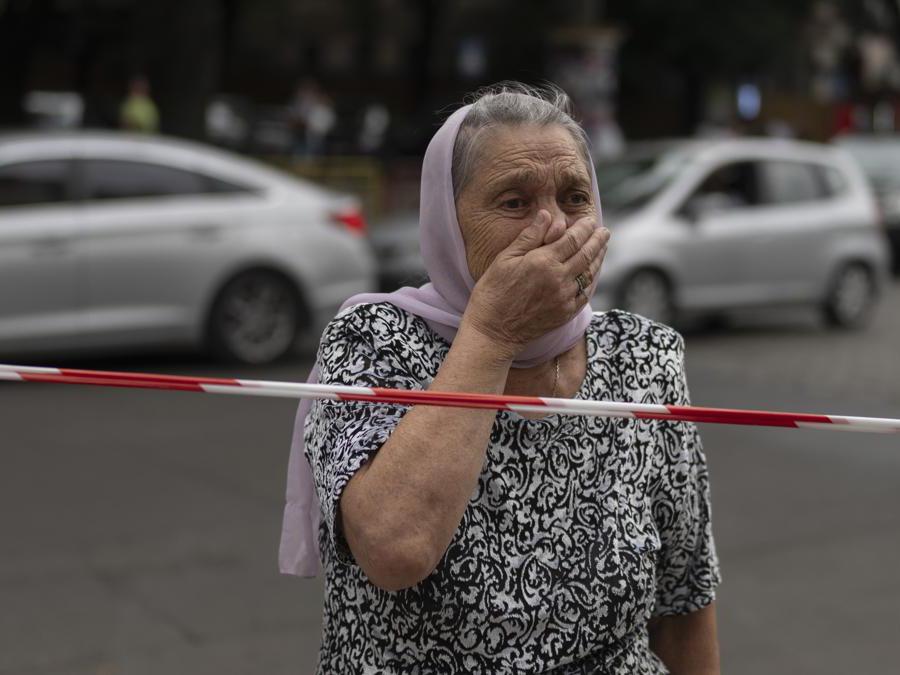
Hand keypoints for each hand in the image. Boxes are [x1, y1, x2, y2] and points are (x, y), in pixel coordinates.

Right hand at [462, 209, 609, 357]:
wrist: (493, 330)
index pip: (572, 239)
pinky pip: (585, 293)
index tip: (589, 221)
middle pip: (586, 254)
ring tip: (603, 248)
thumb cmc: (493, 291)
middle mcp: (558, 279)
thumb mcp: (505, 258)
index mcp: (543, 261)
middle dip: (597, 241)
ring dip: (598, 258)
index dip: (584, 228)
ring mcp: (564, 297)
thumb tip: (546, 215)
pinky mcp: (565, 313)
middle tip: (604, 231)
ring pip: (589, 274)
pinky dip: (592, 280)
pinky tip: (592, 273)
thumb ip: (529, 236)